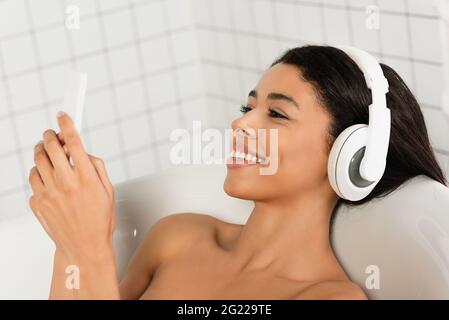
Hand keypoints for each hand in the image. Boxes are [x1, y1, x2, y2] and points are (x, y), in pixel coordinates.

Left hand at [28, 112, 115, 260]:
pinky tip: (48, 177)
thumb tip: (84, 152)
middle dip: (50, 135)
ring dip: (42, 152)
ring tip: (49, 155)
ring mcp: (49, 193)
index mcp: (86, 178)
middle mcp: (65, 183)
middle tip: (53, 135)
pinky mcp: (38, 202)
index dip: (67, 124)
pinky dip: (38, 173)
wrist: (84, 247)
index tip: (63, 115)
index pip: (73, 141)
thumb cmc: (99, 221)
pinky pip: (32, 179)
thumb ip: (97, 167)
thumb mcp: (108, 190)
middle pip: (49, 146)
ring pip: (37, 160)